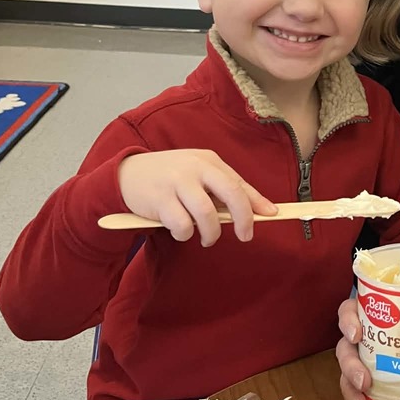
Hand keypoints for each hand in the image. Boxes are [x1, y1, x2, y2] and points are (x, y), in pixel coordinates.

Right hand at [118, 149, 276, 245]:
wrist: (127, 174)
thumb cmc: (172, 178)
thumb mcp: (200, 176)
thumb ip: (227, 189)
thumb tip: (265, 210)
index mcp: (209, 161)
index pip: (239, 183)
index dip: (257, 202)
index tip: (272, 216)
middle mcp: (195, 168)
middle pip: (231, 194)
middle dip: (244, 219)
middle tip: (245, 236)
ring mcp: (177, 182)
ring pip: (207, 216)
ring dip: (211, 233)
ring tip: (207, 238)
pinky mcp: (160, 200)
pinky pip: (182, 226)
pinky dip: (185, 234)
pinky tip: (179, 230)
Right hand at [334, 277, 399, 399]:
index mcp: (386, 304)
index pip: (355, 306)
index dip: (349, 319)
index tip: (358, 334)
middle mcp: (374, 328)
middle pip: (347, 342)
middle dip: (350, 362)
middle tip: (364, 379)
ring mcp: (373, 351)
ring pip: (348, 365)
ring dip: (350, 383)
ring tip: (363, 398)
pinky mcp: (380, 373)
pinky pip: (359, 386)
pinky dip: (357, 398)